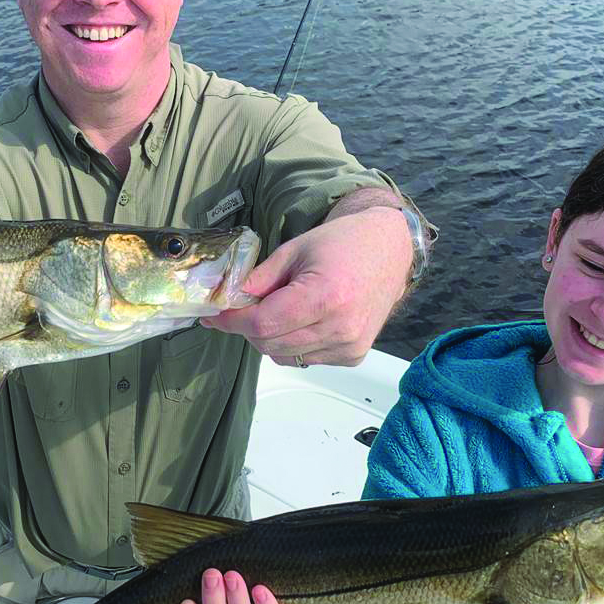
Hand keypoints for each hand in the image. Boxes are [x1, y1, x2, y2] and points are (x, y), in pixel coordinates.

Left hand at [201, 206, 411, 366]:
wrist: (389, 251)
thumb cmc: (343, 244)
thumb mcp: (294, 250)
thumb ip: (258, 279)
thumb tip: (226, 299)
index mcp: (325, 296)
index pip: (263, 323)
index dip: (232, 321)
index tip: (213, 315)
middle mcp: (341, 327)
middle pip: (269, 344)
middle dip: (247, 327)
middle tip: (246, 305)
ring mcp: (349, 346)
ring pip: (283, 356)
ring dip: (270, 337)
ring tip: (283, 307)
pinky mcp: (352, 356)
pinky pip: (304, 359)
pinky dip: (292, 343)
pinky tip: (304, 319)